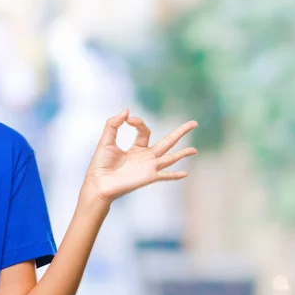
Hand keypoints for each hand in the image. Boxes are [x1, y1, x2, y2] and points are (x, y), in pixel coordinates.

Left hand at [82, 109, 197, 204]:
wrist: (98, 183)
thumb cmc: (100, 164)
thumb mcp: (106, 140)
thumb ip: (113, 124)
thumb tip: (126, 111)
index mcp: (136, 148)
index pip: (145, 131)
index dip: (139, 122)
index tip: (129, 119)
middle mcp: (146, 157)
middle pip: (168, 142)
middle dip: (181, 132)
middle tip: (194, 123)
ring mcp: (149, 167)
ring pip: (170, 157)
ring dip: (183, 153)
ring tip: (195, 150)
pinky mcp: (149, 176)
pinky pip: (165, 175)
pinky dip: (175, 175)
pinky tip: (185, 173)